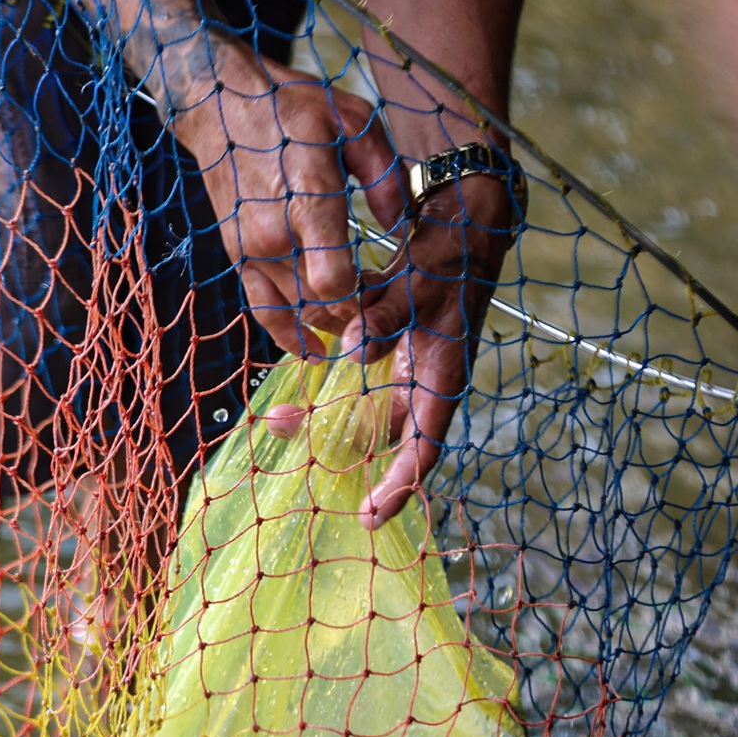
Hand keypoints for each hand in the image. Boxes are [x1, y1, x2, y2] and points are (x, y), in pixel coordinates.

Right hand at [171, 39, 407, 354]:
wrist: (219, 105)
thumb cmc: (290, 109)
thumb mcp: (352, 121)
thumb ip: (384, 176)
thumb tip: (404, 226)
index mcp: (306, 200)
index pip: (332, 279)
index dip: (363, 298)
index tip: (386, 290)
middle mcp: (273, 235)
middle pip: (320, 304)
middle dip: (356, 312)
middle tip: (382, 301)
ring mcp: (250, 251)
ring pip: (297, 312)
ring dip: (330, 321)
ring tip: (358, 316)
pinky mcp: (238, 258)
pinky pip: (263, 311)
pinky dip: (290, 336)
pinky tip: (316, 351)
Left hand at [264, 171, 516, 529]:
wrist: (463, 217)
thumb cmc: (450, 254)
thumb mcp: (419, 283)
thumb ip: (386, 316)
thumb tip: (352, 349)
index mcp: (442, 379)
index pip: (423, 449)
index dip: (399, 487)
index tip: (370, 518)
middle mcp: (423, 380)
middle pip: (380, 435)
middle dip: (335, 449)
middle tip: (285, 441)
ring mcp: (406, 365)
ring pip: (360, 407)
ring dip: (320, 416)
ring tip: (274, 419)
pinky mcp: (387, 344)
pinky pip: (354, 377)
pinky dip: (325, 383)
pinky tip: (292, 379)